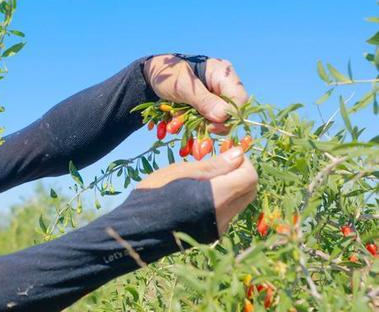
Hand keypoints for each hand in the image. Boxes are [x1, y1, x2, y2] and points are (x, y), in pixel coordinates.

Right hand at [137, 147, 256, 235]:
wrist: (137, 229)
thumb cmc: (155, 193)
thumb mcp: (182, 171)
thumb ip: (214, 164)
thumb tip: (239, 154)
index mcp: (219, 196)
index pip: (250, 177)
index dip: (242, 162)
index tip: (225, 153)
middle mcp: (225, 215)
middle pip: (249, 191)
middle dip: (241, 173)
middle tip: (220, 162)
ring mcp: (219, 227)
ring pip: (240, 202)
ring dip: (232, 186)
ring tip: (207, 176)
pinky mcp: (211, 234)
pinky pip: (228, 212)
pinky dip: (223, 199)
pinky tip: (201, 192)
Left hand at [143, 55, 247, 133]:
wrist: (151, 76)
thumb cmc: (167, 74)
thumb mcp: (183, 87)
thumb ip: (203, 100)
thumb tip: (223, 116)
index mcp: (222, 74)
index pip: (240, 99)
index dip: (230, 116)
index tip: (212, 126)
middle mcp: (223, 85)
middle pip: (232, 111)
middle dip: (215, 123)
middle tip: (200, 128)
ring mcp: (215, 96)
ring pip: (220, 119)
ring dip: (203, 125)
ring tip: (183, 122)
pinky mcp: (207, 106)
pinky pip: (209, 120)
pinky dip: (197, 124)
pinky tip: (182, 122)